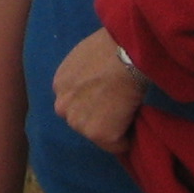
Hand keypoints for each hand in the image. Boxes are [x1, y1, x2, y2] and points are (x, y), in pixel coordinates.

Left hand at [51, 28, 145, 155]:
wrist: (127, 53)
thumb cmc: (112, 47)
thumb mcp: (84, 57)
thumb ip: (82, 76)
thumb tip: (94, 85)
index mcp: (59, 85)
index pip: (75, 104)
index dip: (94, 102)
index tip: (108, 96)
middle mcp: (63, 107)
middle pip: (83, 121)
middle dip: (100, 117)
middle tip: (119, 104)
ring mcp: (80, 123)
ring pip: (100, 135)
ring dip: (114, 128)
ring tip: (128, 110)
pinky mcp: (100, 135)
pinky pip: (118, 145)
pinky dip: (128, 138)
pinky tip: (134, 118)